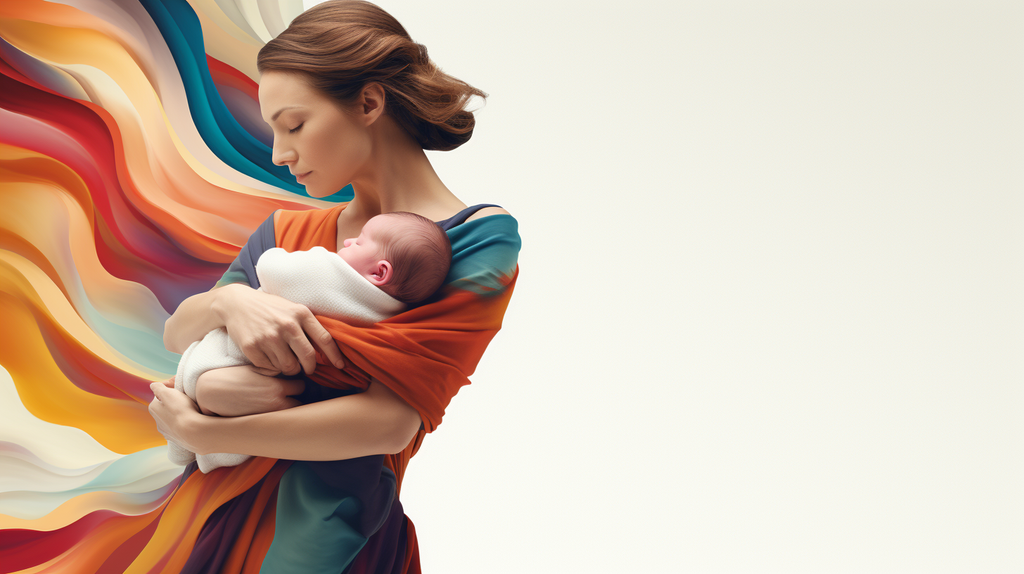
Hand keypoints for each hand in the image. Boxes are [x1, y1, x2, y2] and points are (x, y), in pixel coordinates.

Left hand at [149, 379, 205, 453]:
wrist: (193, 430)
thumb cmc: (181, 409)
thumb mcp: (168, 392)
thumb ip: (159, 387)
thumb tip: (153, 385)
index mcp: (153, 408)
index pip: (159, 396)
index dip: (169, 393)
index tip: (179, 393)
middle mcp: (157, 421)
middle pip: (165, 409)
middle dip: (173, 405)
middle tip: (185, 402)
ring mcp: (166, 432)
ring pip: (172, 420)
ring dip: (178, 416)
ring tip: (190, 412)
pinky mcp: (176, 439)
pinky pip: (179, 429)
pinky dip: (183, 425)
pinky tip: (191, 422)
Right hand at [194, 365, 303, 416]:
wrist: (211, 393)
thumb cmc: (233, 377)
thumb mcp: (255, 369)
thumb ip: (274, 371)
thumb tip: (289, 370)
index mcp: (276, 386)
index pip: (302, 385)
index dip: (298, 383)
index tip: (294, 382)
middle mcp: (276, 403)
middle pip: (301, 403)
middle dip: (299, 399)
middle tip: (294, 395)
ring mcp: (270, 416)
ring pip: (292, 416)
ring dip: (291, 410)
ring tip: (286, 405)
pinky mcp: (261, 425)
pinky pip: (278, 424)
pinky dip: (280, 420)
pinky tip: (275, 414)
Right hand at [215, 284, 345, 374]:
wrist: (236, 303)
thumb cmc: (269, 307)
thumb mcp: (292, 308)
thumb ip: (307, 324)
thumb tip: (327, 347)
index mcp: (300, 313)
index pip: (324, 339)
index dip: (334, 355)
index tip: (340, 366)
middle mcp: (287, 325)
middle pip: (308, 358)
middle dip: (310, 368)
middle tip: (308, 369)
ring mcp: (269, 337)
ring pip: (289, 366)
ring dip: (290, 368)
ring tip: (285, 360)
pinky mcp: (253, 347)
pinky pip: (270, 368)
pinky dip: (272, 368)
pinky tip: (269, 357)